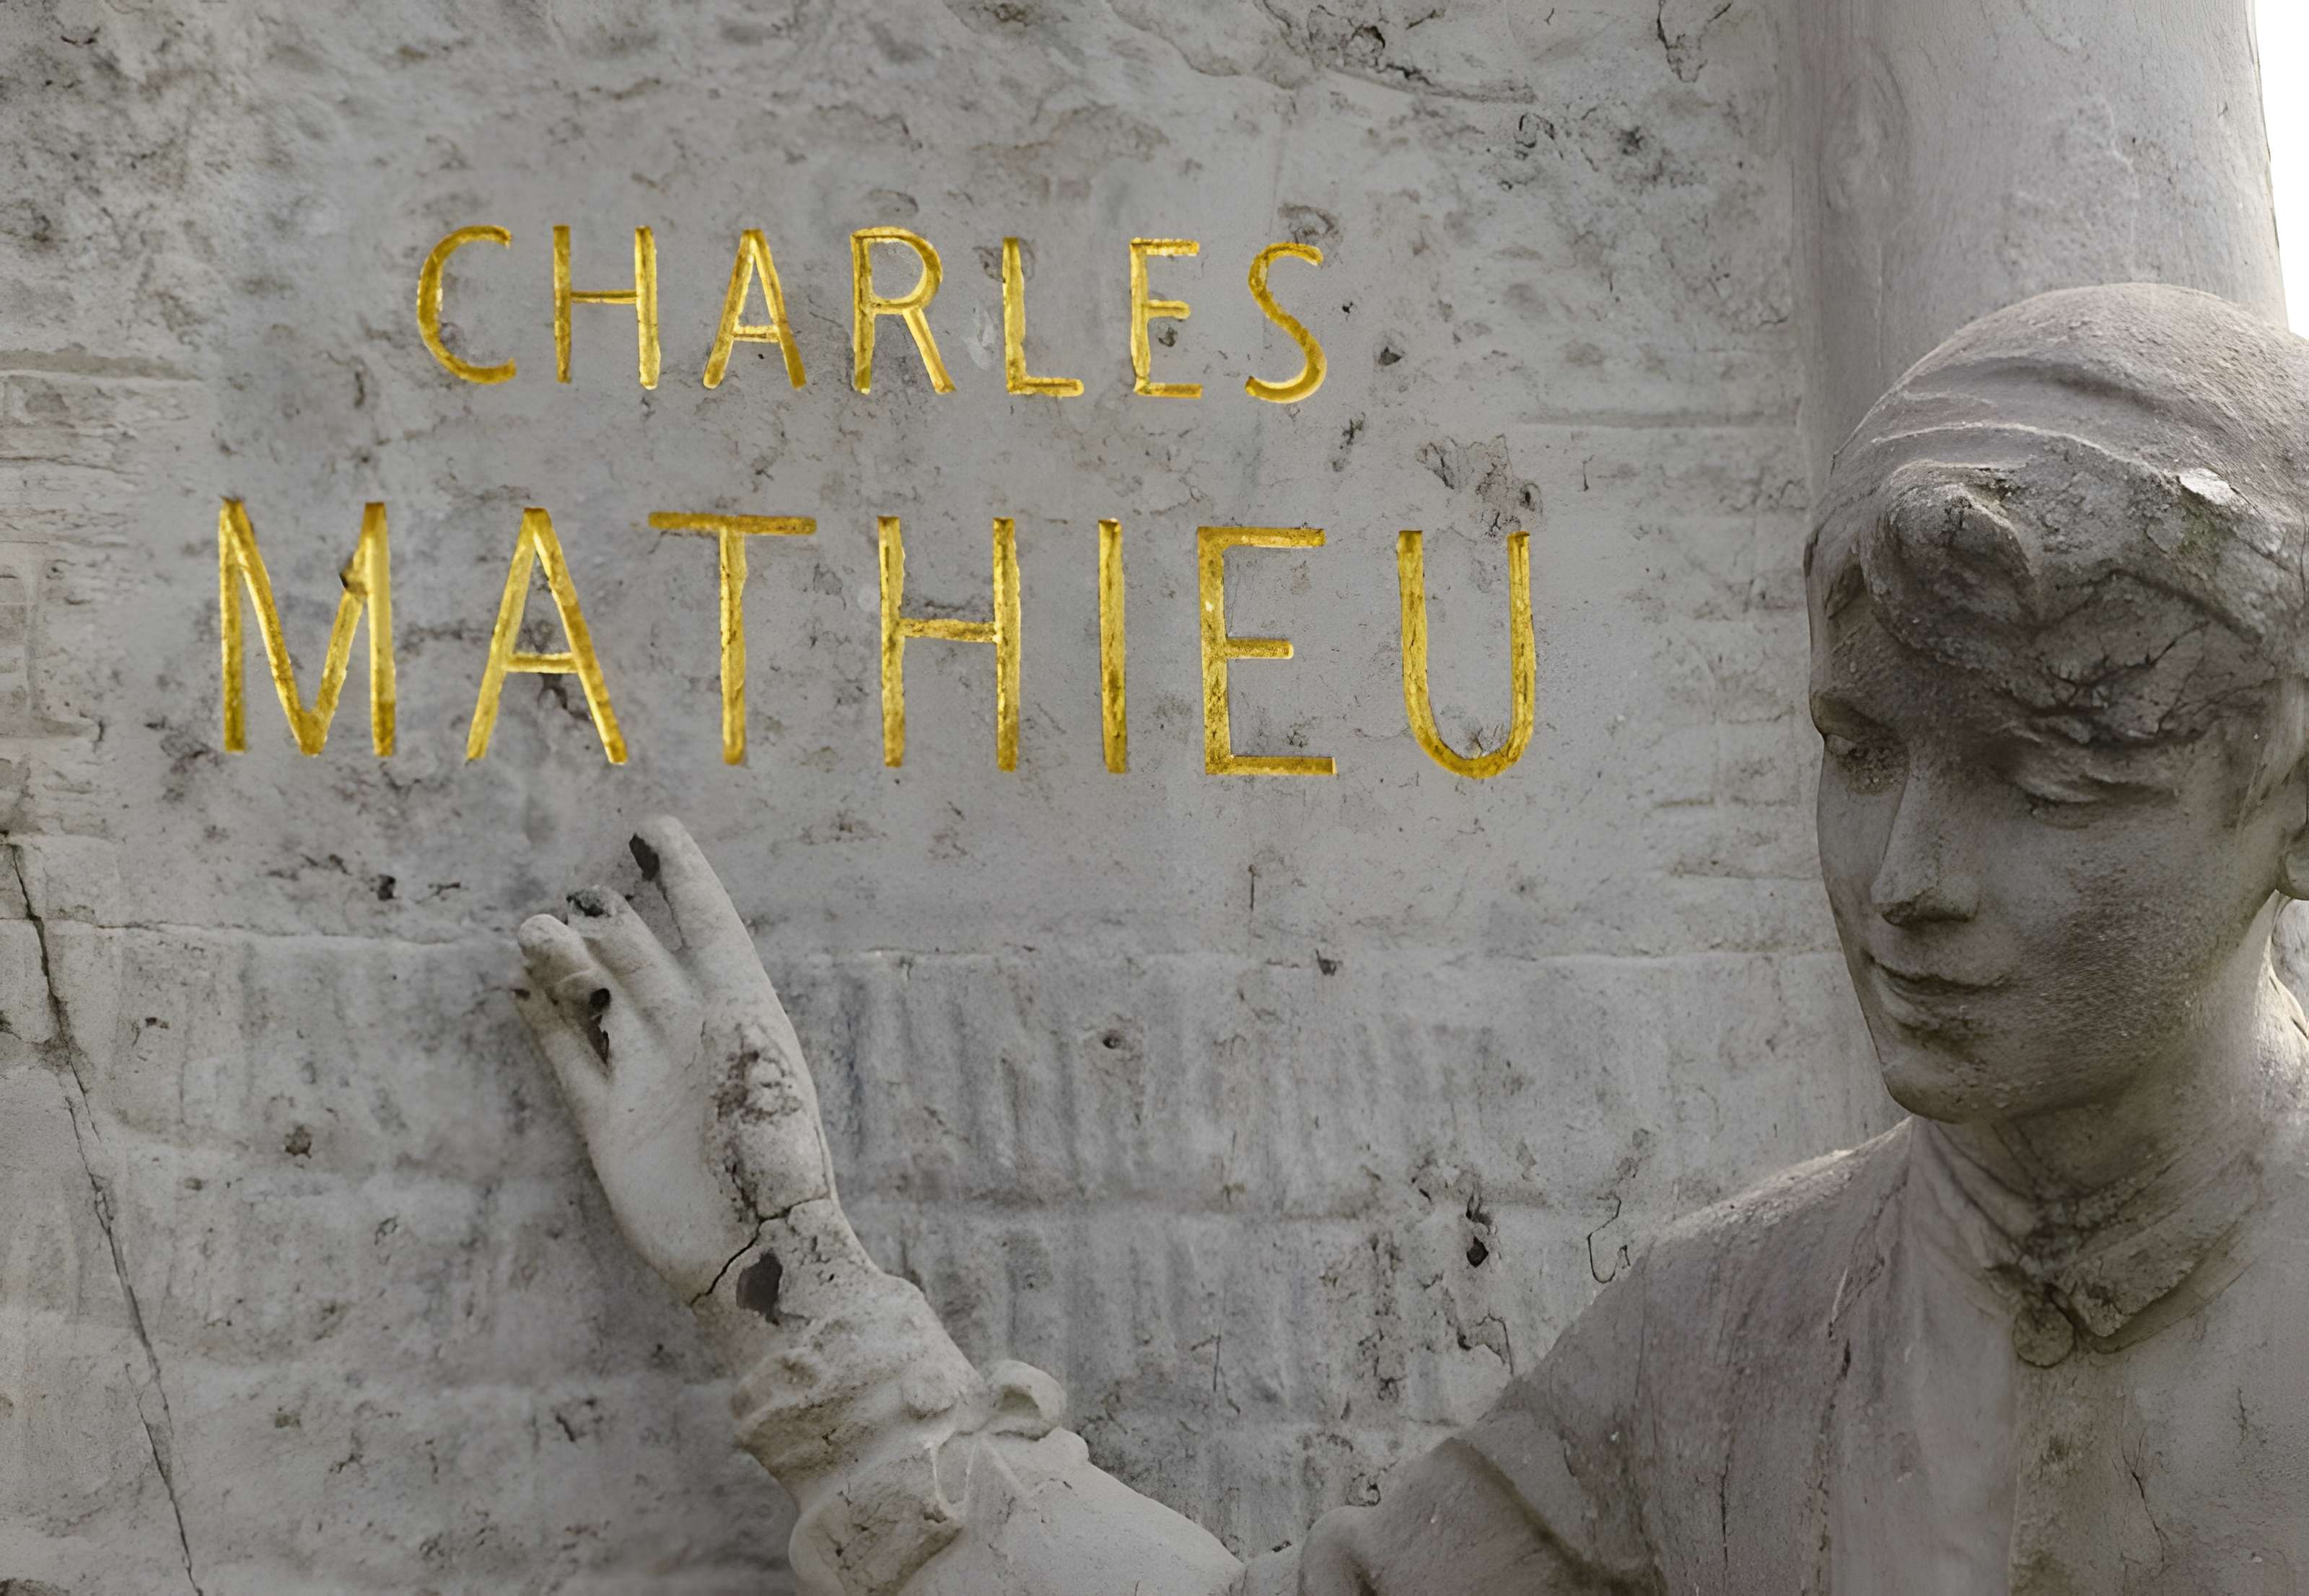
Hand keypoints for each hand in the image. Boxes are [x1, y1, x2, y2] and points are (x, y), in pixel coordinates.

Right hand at [514, 816, 849, 1302]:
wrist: (753, 1256)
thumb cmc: (776, 1164)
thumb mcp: (759, 1076)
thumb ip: (711, 1016)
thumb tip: (656, 954)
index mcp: (742, 1013)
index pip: (709, 927)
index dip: (684, 878)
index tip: (652, 829)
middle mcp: (691, 1036)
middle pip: (641, 959)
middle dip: (610, 925)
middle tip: (577, 903)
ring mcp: (647, 1077)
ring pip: (598, 1002)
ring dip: (567, 965)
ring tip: (533, 930)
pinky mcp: (608, 1124)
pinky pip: (570, 1061)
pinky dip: (545, 1025)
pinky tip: (519, 989)